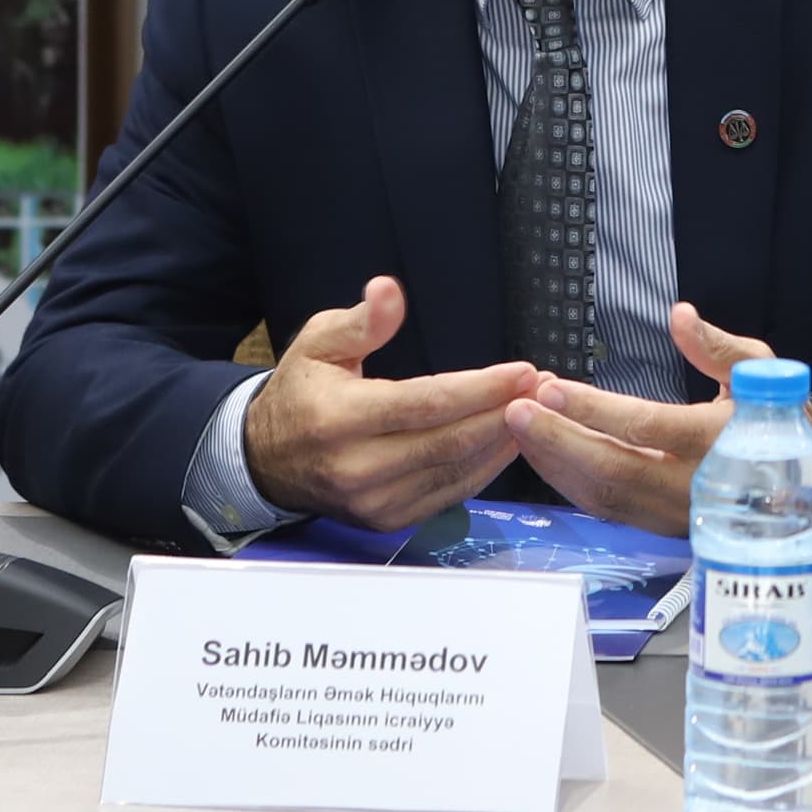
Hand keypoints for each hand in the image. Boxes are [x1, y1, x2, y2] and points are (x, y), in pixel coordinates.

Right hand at [241, 276, 535, 531]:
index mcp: (340, 419)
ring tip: (537, 411)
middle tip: (544, 387)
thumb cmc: (303, 392)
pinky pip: (449, 494)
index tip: (523, 371)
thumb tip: (388, 291)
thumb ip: (362, 321)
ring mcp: (374, 501)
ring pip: (455, 471)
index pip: (426, 403)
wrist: (267, 460)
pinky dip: (483, 468)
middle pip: (449, 441)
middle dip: (504, 412)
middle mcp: (357, 467)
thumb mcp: (319, 343)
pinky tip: (506, 442)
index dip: (480, 388)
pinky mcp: (387, 521)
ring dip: (502, 441)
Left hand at [503, 304, 779, 535]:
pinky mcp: (659, 524)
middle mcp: (691, 484)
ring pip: (603, 495)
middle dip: (558, 439)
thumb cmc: (773, 416)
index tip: (552, 388)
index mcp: (716, 440)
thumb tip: (680, 315)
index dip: (595, 409)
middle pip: (612, 467)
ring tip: (521, 427)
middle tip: (517, 411)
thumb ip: (716, 347)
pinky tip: (544, 454)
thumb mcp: (758, 372)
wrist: (793, 483)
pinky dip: (568, 481)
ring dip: (555, 461)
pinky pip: (605, 508)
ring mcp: (672, 511)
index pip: (645, 426)